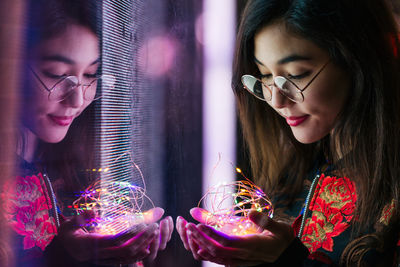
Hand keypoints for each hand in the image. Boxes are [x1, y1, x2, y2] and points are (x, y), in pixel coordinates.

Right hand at [58, 207, 170, 264]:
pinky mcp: (109, 262)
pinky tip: (148, 247)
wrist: (63, 252)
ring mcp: (105, 260)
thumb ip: (81, 218)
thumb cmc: (67, 235)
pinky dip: (138, 255)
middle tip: (154, 226)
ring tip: (154, 233)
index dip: (130, 232)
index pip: (115, 239)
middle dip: (143, 238)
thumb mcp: (68, 225)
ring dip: (144, 245)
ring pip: (128, 257)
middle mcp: (100, 254)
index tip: (143, 222)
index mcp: (91, 244)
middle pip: (126, 249)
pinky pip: (126, 261)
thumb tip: (94, 211)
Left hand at [177, 209, 294, 265]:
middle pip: (216, 249)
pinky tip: (198, 247)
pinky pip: (219, 260)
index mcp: (251, 246)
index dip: (211, 233)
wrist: (287, 254)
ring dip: (200, 245)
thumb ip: (265, 221)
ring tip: (188, 233)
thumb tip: (251, 212)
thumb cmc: (282, 238)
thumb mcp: (279, 228)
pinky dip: (207, 254)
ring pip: (215, 255)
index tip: (198, 224)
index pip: (226, 241)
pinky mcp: (237, 261)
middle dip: (200, 238)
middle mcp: (242, 255)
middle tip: (187, 226)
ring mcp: (239, 260)